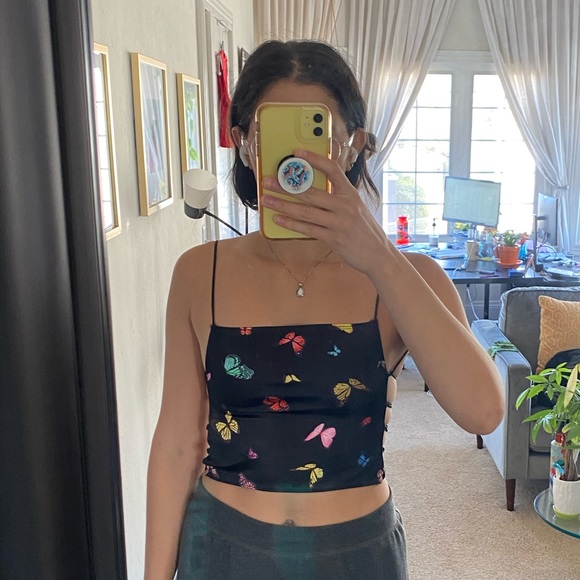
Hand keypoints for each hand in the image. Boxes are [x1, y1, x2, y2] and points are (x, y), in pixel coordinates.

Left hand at [261, 149, 393, 275]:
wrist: (378, 254)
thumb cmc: (364, 230)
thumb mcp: (356, 207)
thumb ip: (338, 197)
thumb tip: (311, 189)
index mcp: (351, 193)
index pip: (332, 169)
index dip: (314, 159)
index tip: (296, 153)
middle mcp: (345, 205)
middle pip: (310, 192)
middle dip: (285, 186)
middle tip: (268, 181)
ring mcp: (339, 222)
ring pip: (305, 211)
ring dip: (283, 205)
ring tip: (266, 200)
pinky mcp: (334, 239)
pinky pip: (308, 229)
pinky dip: (291, 224)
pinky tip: (278, 219)